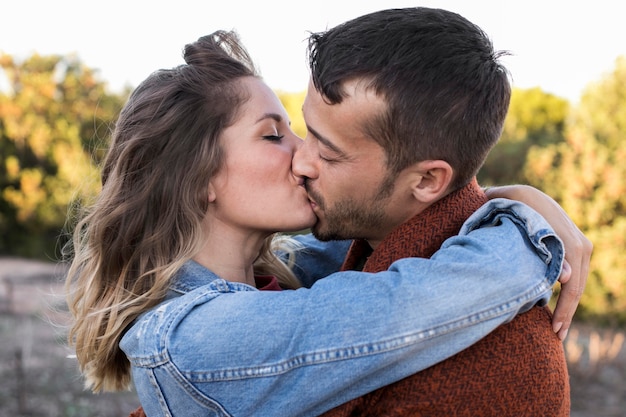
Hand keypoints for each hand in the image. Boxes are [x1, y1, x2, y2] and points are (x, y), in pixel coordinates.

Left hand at [485, 185, 592, 340]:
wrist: (523, 194)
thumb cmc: (515, 206)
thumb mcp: (520, 222)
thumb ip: (537, 243)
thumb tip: (567, 278)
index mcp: (568, 241)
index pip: (571, 285)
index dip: (563, 309)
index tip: (552, 328)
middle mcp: (580, 245)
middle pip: (577, 288)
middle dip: (567, 314)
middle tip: (555, 336)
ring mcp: (582, 246)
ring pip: (578, 285)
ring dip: (569, 308)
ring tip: (557, 331)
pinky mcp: (578, 248)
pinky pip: (576, 278)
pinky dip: (568, 296)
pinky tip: (558, 312)